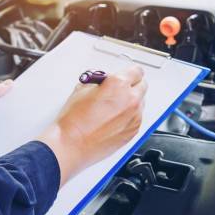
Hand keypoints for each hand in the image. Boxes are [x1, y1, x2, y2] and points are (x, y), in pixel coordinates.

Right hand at [38, 66, 146, 185]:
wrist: (72, 144)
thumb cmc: (74, 120)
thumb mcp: (83, 89)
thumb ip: (100, 82)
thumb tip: (105, 82)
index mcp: (118, 84)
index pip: (136, 71)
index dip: (129, 72)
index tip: (127, 75)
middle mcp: (131, 99)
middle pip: (142, 85)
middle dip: (131, 85)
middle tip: (119, 90)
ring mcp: (134, 116)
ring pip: (141, 102)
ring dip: (131, 101)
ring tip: (113, 108)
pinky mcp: (134, 130)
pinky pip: (137, 117)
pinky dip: (130, 116)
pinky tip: (114, 119)